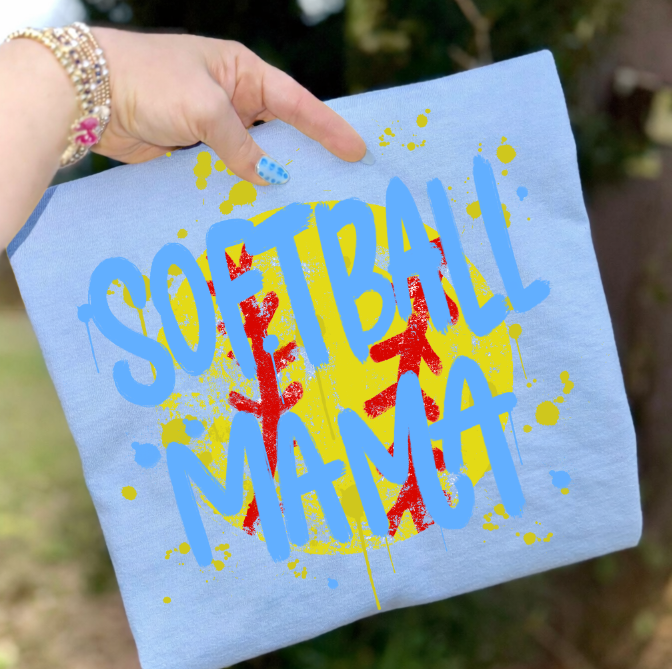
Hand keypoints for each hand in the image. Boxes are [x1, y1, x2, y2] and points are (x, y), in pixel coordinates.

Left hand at [91, 28, 367, 183]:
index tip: (356, 148)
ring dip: (269, 177)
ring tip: (299, 202)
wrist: (90, 94)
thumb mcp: (205, 109)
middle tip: (336, 181)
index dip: (328, 127)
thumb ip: (241, 144)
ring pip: (253, 155)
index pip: (296, 102)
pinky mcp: (192, 149)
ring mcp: (212, 125)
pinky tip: (253, 206)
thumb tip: (270, 178)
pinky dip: (238, 187)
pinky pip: (225, 171)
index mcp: (242, 72)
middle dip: (305, 155)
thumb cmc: (150, 81)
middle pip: (280, 131)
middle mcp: (231, 97)